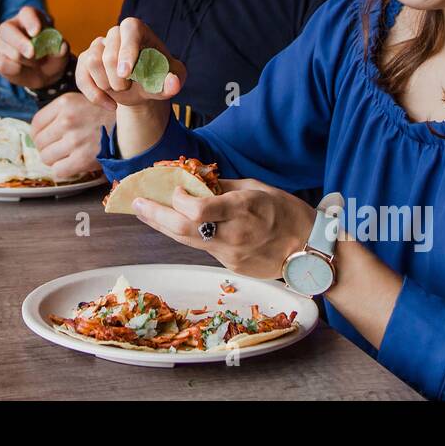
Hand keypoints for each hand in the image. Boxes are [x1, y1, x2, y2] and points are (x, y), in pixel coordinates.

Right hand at [0, 6, 68, 88]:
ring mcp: (2, 42)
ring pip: (5, 48)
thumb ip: (61, 49)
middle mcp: (12, 26)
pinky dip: (14, 70)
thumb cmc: (51, 57)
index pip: (27, 13)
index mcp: (30, 18)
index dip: (30, 21)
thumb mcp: (60, 54)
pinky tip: (22, 69)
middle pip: (6, 28)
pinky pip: (1, 63)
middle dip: (19, 42)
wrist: (44, 75)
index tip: (36, 32)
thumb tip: (62, 46)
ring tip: (36, 63)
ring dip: (23, 60)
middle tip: (32, 54)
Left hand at [29, 92, 107, 177]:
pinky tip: (71, 165)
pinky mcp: (83, 159)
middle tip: (58, 148)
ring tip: (66, 156)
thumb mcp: (80, 101)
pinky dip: (63, 171)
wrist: (130, 126)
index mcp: (64, 104)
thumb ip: (59, 112)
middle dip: (46, 148)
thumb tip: (37, 131)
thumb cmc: (104, 115)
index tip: (47, 138)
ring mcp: (75, 140)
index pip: (35, 125)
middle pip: (39, 143)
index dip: (39, 135)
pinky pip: (59, 171)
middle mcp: (67, 120)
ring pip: (46, 158)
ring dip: (54, 160)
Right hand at [75, 16, 184, 111]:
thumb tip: (173, 83)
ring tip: (119, 92)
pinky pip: (81, 76)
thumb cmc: (159, 75)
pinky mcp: (85, 61)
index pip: (129, 30)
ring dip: (105, 84)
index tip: (126, 73)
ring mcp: (98, 46)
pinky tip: (110, 104)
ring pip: (92, 61)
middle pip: (108, 52)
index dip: (126, 50)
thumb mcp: (173, 77)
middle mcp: (115, 34)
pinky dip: (94, 95)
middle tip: (127, 88)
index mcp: (137, 30)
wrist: (142, 87)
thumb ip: (175, 79)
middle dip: (117, 78)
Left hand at [131, 178, 315, 278]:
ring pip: (187, 241)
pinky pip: (202, 248)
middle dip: (155, 215)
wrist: (308, 249)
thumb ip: (223, 187)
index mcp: (243, 209)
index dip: (179, 200)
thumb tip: (194, 179)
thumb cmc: (285, 211)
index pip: (199, 210)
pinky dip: (186, 234)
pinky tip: (174, 224)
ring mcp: (231, 254)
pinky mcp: (231, 266)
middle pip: (184, 229)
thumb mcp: (257, 188)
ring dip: (162, 225)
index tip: (173, 188)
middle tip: (136, 202)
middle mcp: (234, 234)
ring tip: (143, 211)